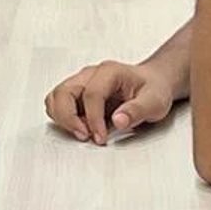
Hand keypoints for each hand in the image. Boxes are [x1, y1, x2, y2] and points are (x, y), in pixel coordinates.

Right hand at [44, 60, 176, 145]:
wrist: (153, 83)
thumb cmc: (153, 89)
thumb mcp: (154, 101)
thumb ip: (137, 110)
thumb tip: (118, 120)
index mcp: (109, 72)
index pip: (91, 94)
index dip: (93, 119)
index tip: (100, 137)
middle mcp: (91, 75)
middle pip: (64, 92)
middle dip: (69, 118)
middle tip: (85, 136)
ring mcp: (82, 83)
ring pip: (56, 97)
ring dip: (63, 118)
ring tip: (82, 133)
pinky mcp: (77, 94)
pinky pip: (58, 104)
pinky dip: (63, 118)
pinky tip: (80, 128)